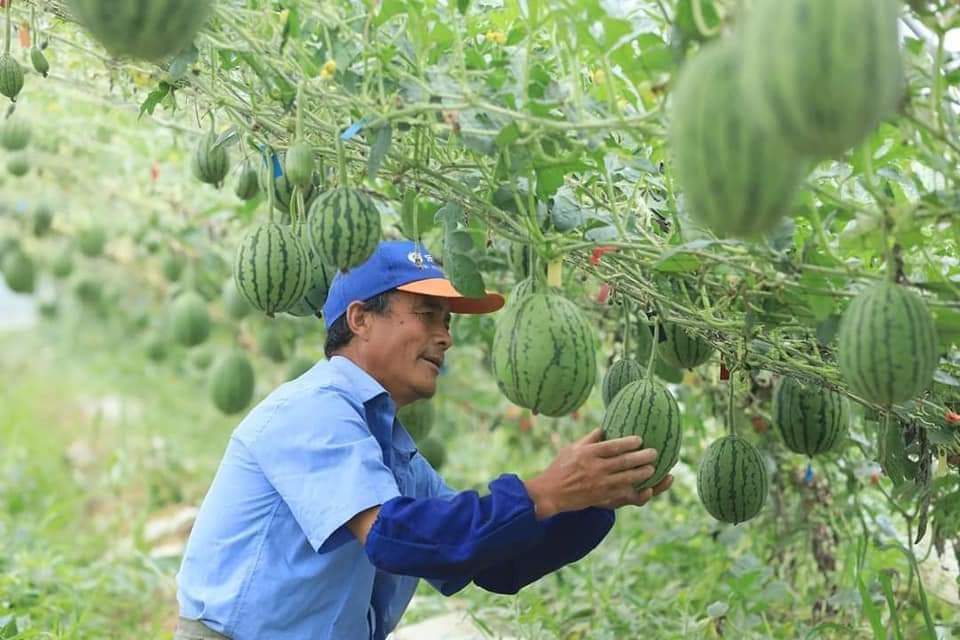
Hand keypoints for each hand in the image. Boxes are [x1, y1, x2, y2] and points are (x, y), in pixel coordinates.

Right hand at [524, 427, 666, 518]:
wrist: (550, 493)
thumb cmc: (560, 468)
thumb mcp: (571, 449)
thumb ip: (589, 439)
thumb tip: (604, 428)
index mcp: (588, 453)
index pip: (613, 446)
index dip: (629, 443)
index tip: (640, 440)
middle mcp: (595, 467)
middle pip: (624, 461)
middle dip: (642, 457)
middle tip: (653, 453)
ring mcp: (599, 483)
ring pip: (627, 477)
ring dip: (642, 473)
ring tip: (652, 469)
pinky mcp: (601, 497)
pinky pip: (621, 491)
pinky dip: (633, 488)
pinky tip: (643, 486)